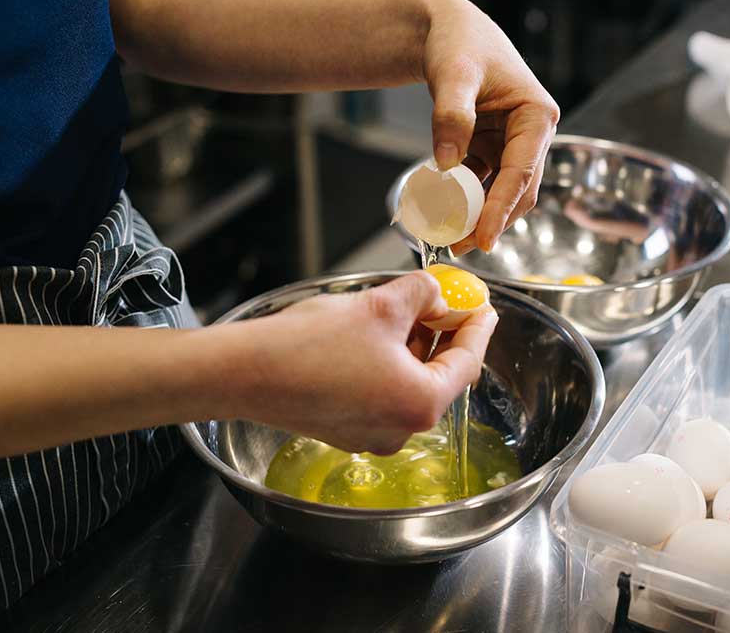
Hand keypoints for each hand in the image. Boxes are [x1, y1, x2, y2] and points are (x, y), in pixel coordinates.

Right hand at [237, 272, 497, 454]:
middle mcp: (401, 429)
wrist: (246, 373)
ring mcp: (373, 435)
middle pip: (440, 376)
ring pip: (410, 385)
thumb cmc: (310, 345)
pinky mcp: (347, 430)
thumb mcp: (381, 305)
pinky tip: (380, 336)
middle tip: (445, 302)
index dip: (478, 328)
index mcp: (420, 404)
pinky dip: (390, 366)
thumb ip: (423, 294)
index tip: (483, 308)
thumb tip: (438, 295)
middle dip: (444, 336)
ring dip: (415, 349)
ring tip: (409, 312)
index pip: (467, 363)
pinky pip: (384, 395)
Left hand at [422, 0, 559, 254]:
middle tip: (460, 247)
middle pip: (517, 191)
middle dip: (492, 221)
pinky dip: (465, 200)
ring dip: (478, 216)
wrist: (448, 31)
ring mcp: (513, 144)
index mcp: (537, 116)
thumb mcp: (453, 74)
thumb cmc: (459, 44)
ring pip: (501, 192)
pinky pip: (481, 183)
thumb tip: (446, 165)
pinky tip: (442, 212)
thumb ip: (451, 116)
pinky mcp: (494, 149)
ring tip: (449, 238)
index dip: (502, 209)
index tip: (485, 239)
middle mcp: (532, 134)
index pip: (521, 173)